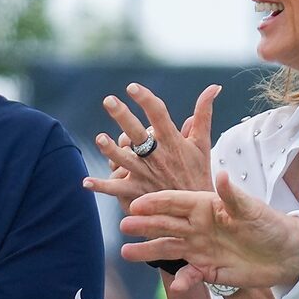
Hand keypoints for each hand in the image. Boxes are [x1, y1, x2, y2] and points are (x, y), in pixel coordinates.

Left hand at [85, 83, 218, 205]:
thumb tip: (213, 87)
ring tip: (100, 139)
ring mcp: (146, 174)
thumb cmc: (197, 172)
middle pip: (138, 133)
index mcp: (172, 142)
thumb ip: (203, 114)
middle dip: (123, 116)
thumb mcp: (202, 143)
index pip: (158, 115)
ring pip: (124, 159)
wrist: (197, 211)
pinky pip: (116, 189)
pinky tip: (85, 181)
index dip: (145, 100)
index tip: (132, 87)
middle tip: (109, 101)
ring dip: (111, 150)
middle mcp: (157, 156)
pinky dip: (101, 186)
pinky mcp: (137, 191)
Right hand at [120, 169, 298, 290]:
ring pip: (168, 248)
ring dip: (149, 251)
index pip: (174, 202)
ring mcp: (200, 248)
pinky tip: (175, 285)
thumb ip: (232, 196)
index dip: (155, 203)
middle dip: (144, 225)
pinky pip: (189, 275)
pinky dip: (182, 280)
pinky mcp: (207, 270)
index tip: (136, 204)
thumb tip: (221, 175)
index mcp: (205, 206)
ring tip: (127, 253)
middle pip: (165, 225)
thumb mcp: (252, 209)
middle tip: (124, 225)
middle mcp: (197, 227)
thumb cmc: (270, 225)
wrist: (286, 254)